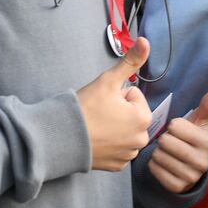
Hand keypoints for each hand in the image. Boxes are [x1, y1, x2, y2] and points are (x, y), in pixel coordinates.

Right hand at [77, 38, 153, 171]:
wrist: (62, 138)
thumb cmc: (86, 108)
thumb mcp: (109, 80)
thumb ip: (130, 61)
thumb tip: (145, 40)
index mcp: (143, 118)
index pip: (134, 96)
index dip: (118, 95)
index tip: (104, 101)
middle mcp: (141, 140)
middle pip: (131, 114)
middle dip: (118, 111)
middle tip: (99, 113)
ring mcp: (129, 155)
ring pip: (124, 131)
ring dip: (114, 127)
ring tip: (96, 126)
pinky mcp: (117, 166)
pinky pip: (117, 148)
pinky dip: (109, 143)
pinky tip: (95, 139)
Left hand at [149, 85, 207, 193]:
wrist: (191, 168)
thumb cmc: (193, 138)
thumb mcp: (200, 121)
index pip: (175, 126)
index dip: (173, 126)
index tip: (179, 130)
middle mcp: (202, 162)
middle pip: (166, 142)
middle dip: (164, 139)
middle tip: (172, 142)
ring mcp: (190, 177)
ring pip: (159, 156)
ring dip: (158, 151)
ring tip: (168, 152)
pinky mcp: (177, 187)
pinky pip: (154, 169)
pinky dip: (154, 164)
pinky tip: (164, 163)